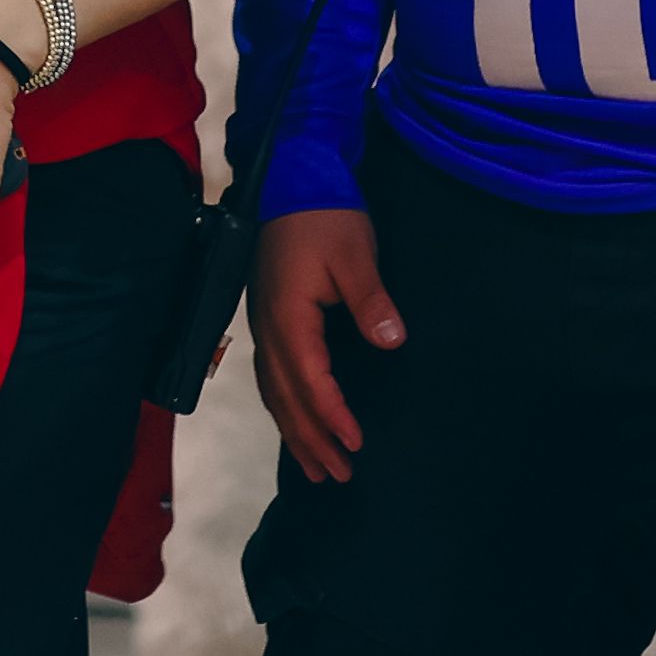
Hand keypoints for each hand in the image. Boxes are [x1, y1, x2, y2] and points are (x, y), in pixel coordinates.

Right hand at [249, 209, 402, 485]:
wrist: (291, 178)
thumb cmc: (325, 216)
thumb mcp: (355, 254)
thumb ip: (371, 300)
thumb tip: (391, 341)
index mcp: (289, 319)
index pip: (311, 382)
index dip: (333, 417)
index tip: (356, 445)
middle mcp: (270, 330)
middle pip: (287, 399)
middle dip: (311, 441)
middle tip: (337, 477)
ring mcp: (264, 325)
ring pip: (274, 392)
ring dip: (294, 431)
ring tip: (314, 467)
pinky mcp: (268, 318)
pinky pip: (270, 377)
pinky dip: (283, 406)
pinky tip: (294, 418)